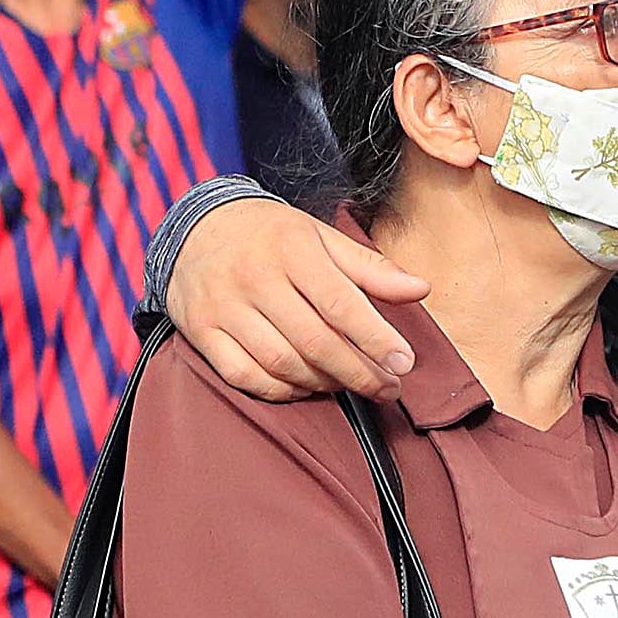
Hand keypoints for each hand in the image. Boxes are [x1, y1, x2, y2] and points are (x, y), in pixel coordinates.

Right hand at [169, 195, 431, 402]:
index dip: (376, 339)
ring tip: (349, 382)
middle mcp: (254, 276)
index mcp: (291, 247)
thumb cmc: (271, 236)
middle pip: (315, 341)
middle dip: (358, 372)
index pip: (341, 304)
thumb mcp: (321, 237)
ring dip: (323, 383)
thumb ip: (370, 268)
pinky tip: (305, 386)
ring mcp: (223, 306)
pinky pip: (245, 375)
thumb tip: (421, 289)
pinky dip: (280, 390)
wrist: (196, 227)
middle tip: (387, 387)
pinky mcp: (201, 330)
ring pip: (281, 363)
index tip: (404, 364)